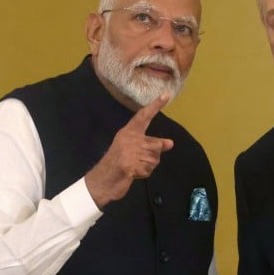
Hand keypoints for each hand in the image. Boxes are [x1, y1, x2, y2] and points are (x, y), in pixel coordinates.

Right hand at [84, 93, 173, 207]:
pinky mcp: (130, 165)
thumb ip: (150, 145)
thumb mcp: (131, 149)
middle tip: (139, 160)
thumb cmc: (116, 162)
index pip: (143, 116)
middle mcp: (129, 139)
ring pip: (154, 159)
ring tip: (135, 166)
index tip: (166, 95)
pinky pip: (148, 170)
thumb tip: (170, 144)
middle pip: (156, 145)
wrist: (103, 179)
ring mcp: (129, 152)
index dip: (155, 106)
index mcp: (128, 132)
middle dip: (153, 156)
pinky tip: (133, 173)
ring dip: (148, 166)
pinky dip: (143, 174)